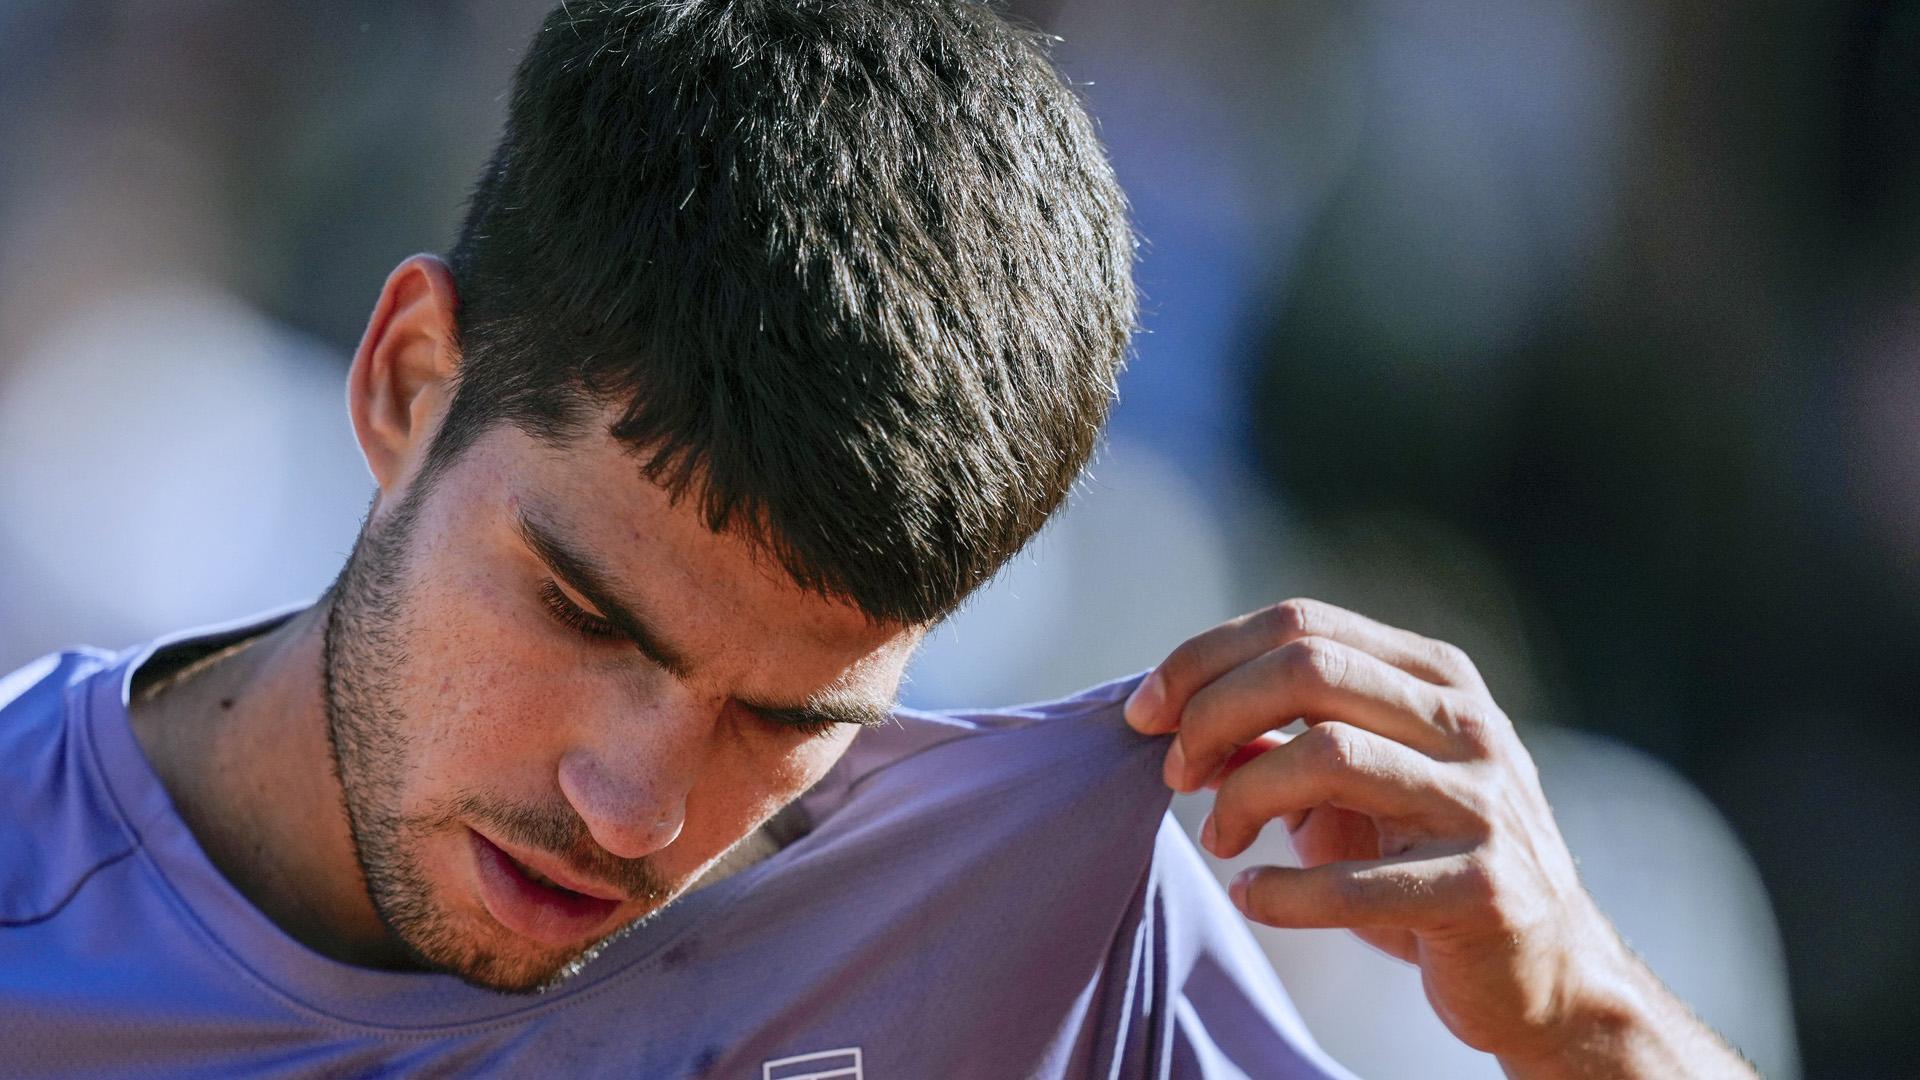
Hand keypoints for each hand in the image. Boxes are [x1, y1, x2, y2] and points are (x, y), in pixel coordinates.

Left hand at [1123, 599, 1754, 1074]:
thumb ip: (1277, 741)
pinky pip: (1351, 880)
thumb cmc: (1425, 862)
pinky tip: (1255, 897)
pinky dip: (1282, 891)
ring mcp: (1483, 804)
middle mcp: (1467, 725)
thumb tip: (1174, 718)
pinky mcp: (1483, 889)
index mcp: (1436, 678)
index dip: (1206, 658)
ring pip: (1326, 754)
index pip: (1302, 623)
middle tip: (1173, 772)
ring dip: (1243, 796)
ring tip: (1218, 839)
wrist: (1545, 971)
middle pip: (1308, 668)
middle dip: (1212, 713)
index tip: (1145, 711)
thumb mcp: (1354, 786)